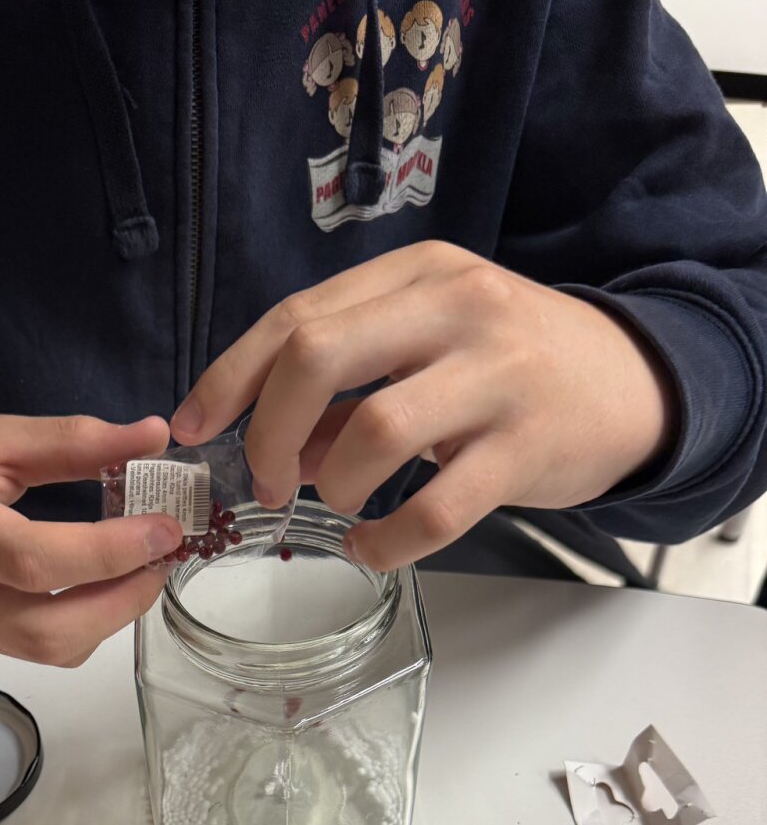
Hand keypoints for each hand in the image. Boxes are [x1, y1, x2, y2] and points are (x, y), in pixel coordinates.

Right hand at [0, 410, 180, 665]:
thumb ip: (69, 440)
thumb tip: (151, 436)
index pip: (32, 560)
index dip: (107, 552)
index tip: (162, 529)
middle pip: (43, 629)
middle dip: (119, 603)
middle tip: (159, 561)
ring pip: (42, 650)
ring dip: (106, 621)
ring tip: (137, 573)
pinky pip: (29, 648)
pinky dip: (78, 626)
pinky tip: (99, 587)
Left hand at [172, 242, 676, 569]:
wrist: (634, 384)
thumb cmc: (510, 367)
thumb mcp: (427, 349)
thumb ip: (346, 388)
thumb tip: (264, 446)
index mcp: (415, 275)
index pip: (296, 319)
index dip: (228, 379)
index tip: (190, 428)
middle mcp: (454, 309)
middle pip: (317, 358)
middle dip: (266, 432)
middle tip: (262, 483)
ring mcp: (496, 376)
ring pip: (375, 433)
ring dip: (331, 487)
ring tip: (336, 505)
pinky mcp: (526, 447)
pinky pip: (434, 509)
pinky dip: (384, 543)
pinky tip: (371, 549)